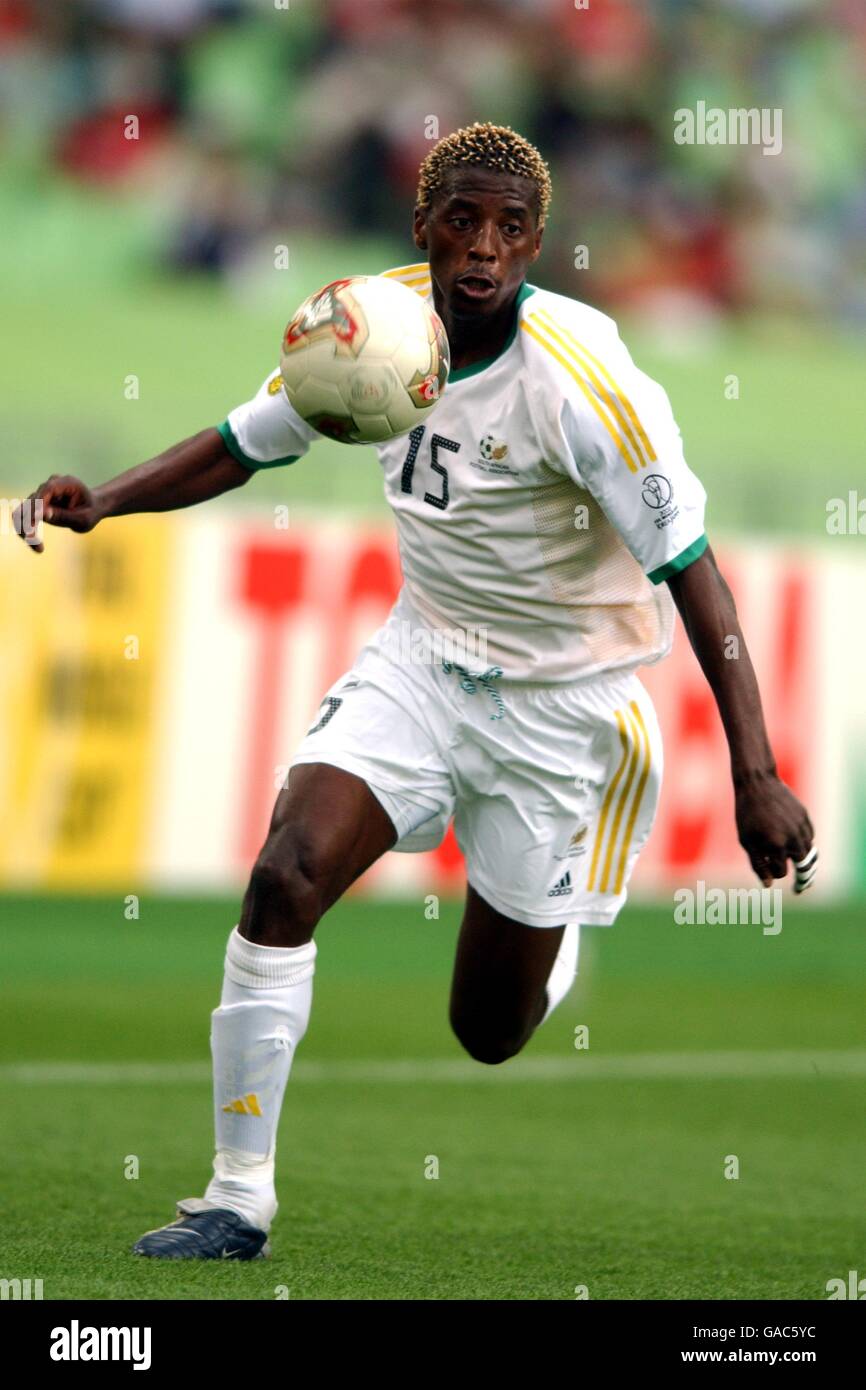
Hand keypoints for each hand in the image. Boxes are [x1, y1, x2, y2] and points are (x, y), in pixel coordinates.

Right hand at [12, 475, 102, 552]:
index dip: (38, 505)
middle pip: (30, 502)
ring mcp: (41, 493)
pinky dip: (26, 532)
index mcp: (66, 483)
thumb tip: (41, 514)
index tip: (35, 523)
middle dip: (29, 523)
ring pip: (22, 511)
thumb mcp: (83, 519)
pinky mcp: (35, 504)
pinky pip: (24, 518)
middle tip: (36, 544)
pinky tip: (38, 547)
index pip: (46, 490)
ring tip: (39, 549)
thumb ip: (64, 516)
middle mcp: (50, 485)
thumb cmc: (91, 512)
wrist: (92, 508)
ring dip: (25, 531)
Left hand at [734, 772, 814, 888]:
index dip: (773, 873)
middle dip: (802, 879)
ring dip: (801, 859)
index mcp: (776, 845)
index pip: (781, 872)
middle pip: (804, 866)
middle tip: (800, 888)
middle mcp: (793, 837)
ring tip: (798, 866)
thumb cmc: (747, 813)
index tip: (769, 873)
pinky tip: (794, 843)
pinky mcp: (805, 817)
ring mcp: (801, 826)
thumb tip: (769, 885)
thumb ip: (758, 864)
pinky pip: (809, 837)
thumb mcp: (746, 840)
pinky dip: (803, 843)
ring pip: (808, 852)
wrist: (758, 783)